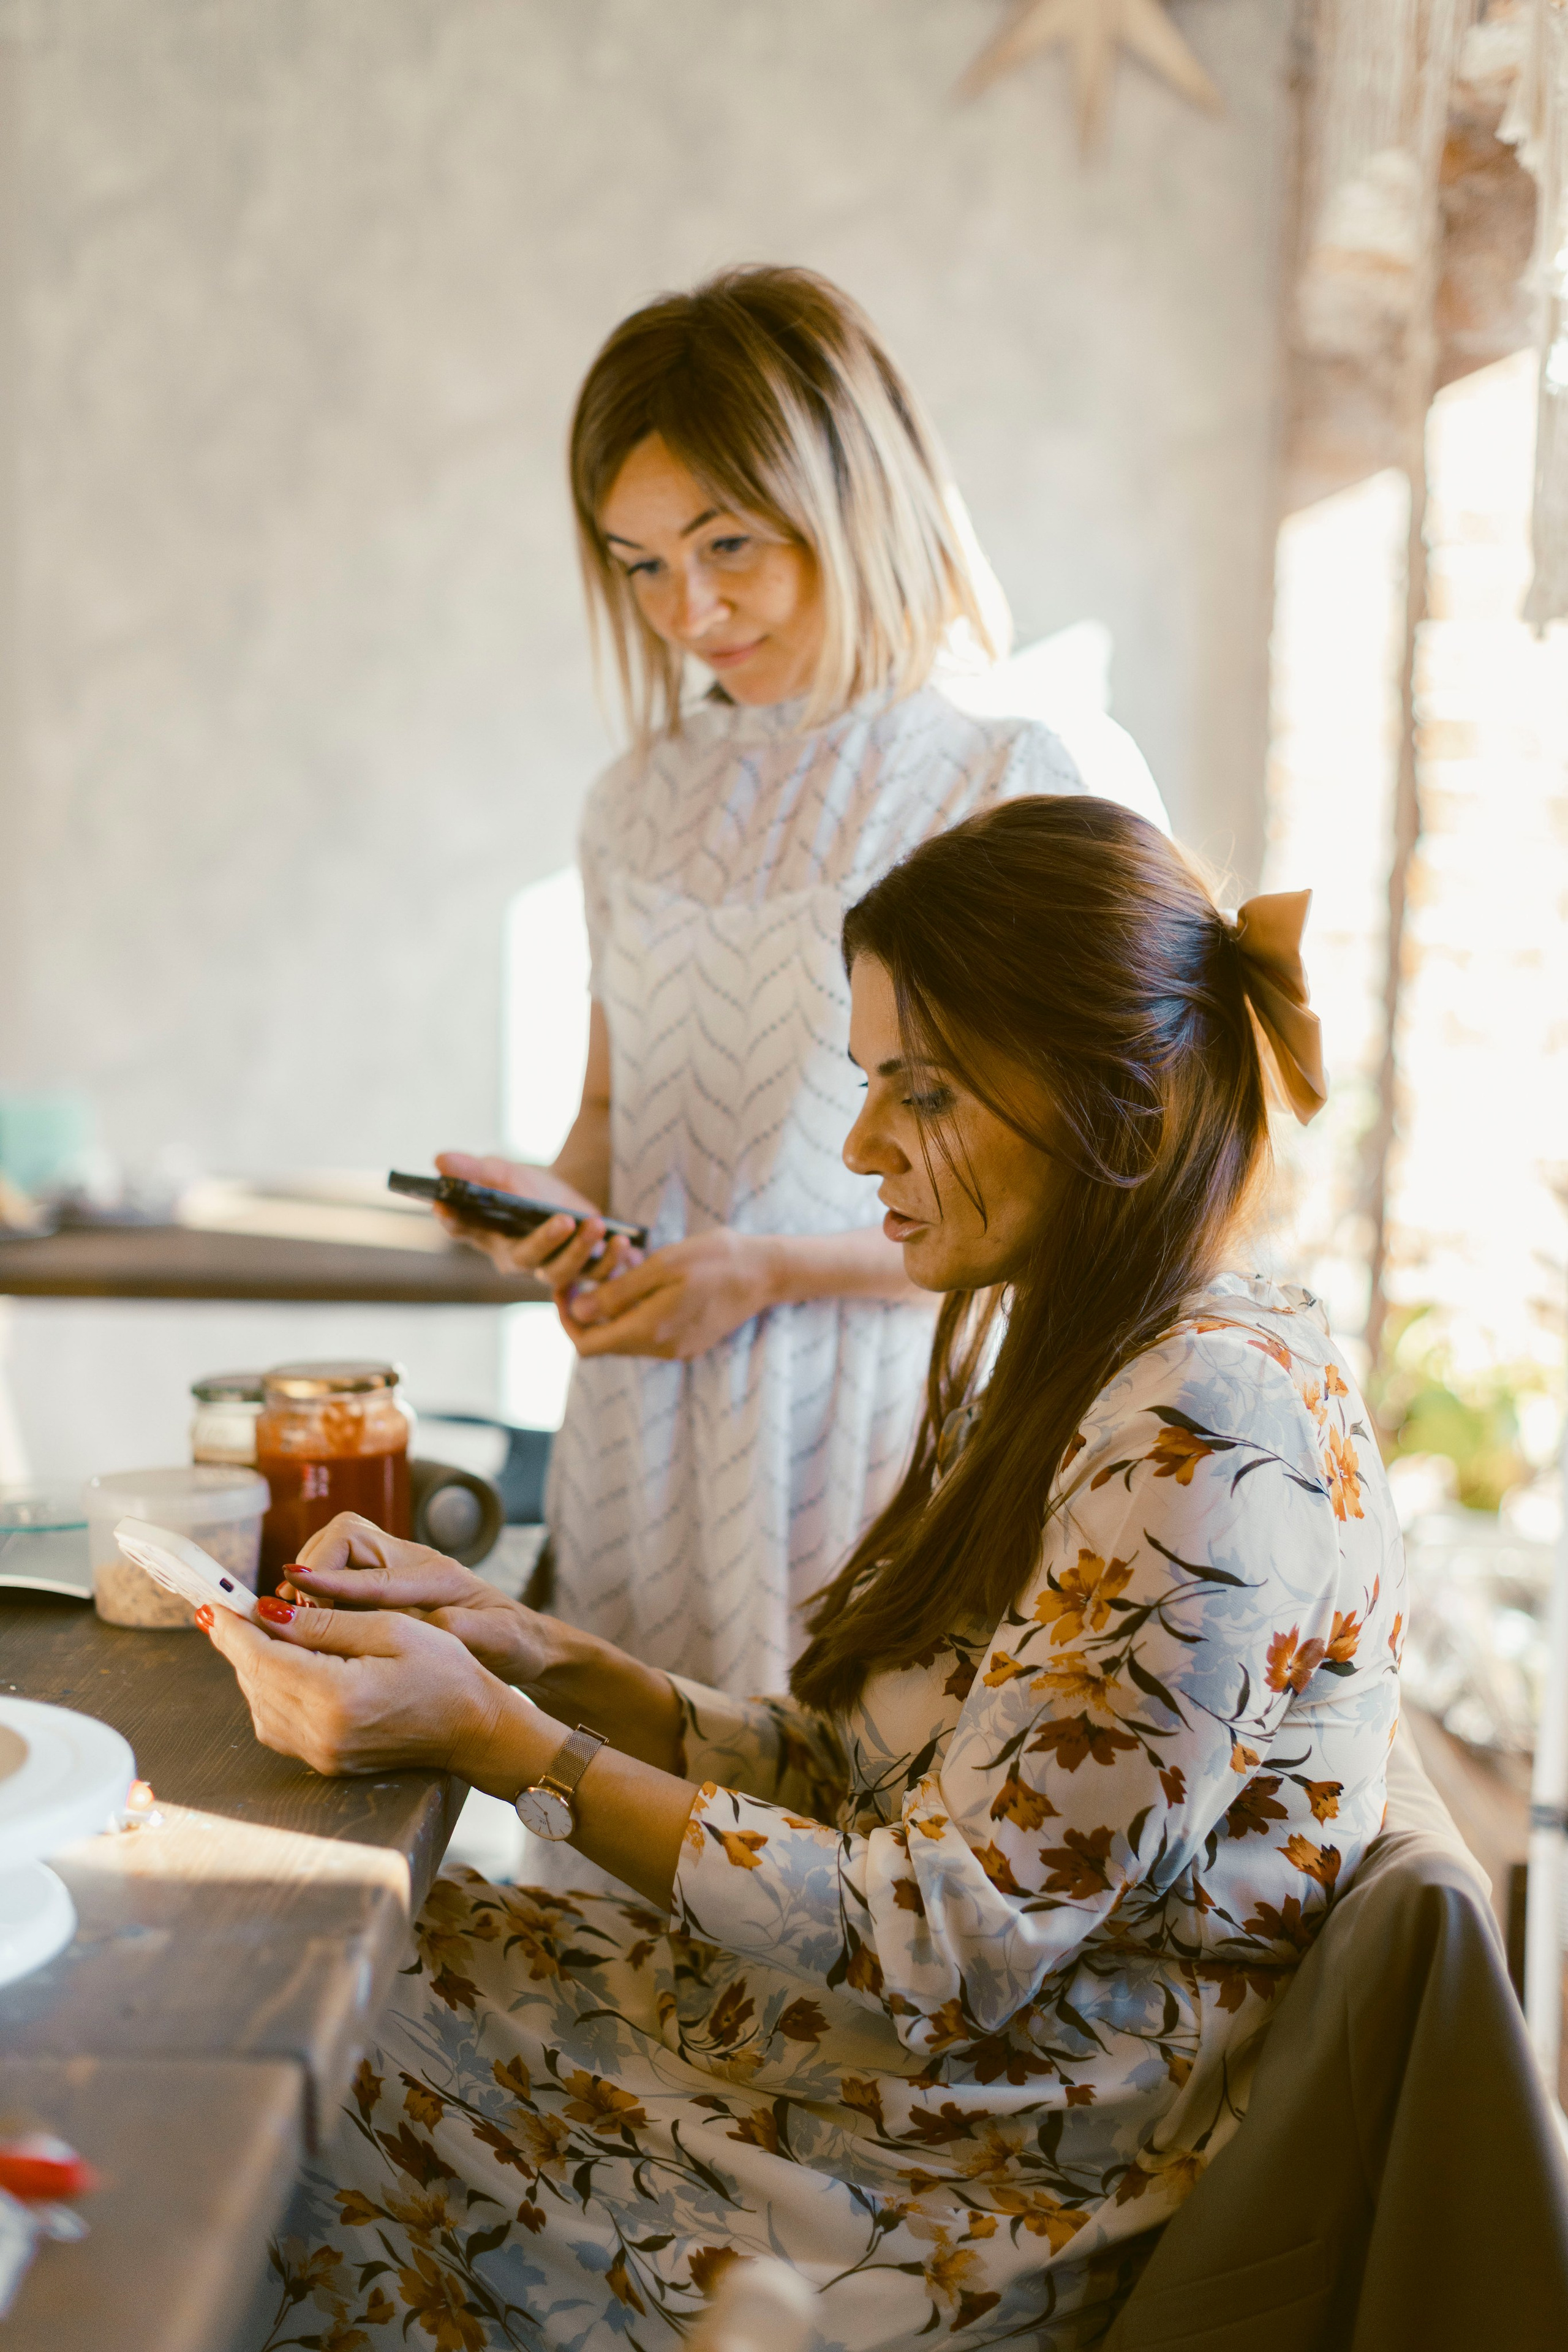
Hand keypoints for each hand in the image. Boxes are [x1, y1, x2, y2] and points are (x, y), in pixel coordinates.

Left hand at [200, 1595, 510, 1781]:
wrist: (474, 1728)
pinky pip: (277, 1725)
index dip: (234, 1629)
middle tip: (228, 1612)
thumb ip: (325, 1622)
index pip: (263, 1658)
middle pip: (255, 1682)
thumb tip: (267, 1613)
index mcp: (338, 1697)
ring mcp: (321, 1754)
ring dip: (252, 1668)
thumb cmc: (445, 1671)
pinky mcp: (325, 1762)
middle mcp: (321, 1733)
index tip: (213, 1605)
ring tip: (255, 1634)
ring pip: (260, 1705)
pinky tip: (280, 1668)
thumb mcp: (391, 1628)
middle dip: (239, 1645)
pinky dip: (269, 1692)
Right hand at [279, 1512, 553, 1687]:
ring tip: (297, 1616)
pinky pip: (340, 1571)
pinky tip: (308, 1618)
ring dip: (312, 1576)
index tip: (294, 1581)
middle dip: (315, 1567)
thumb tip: (434, 1627)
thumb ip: (466, 1632)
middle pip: (346, 1537)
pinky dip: (318, 1588)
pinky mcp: (385, 1585)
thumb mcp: (499, 1642)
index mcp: (437, 1576)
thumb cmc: (510, 1642)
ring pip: (337, 1550)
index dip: (331, 1579)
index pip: (375, 1573)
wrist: (522, 1642)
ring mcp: (396, 1570)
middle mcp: (411, 1563)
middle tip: (299, 1613)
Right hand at [433, 1150, 641, 1294]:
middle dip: (544, 1241)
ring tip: (595, 1224)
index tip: (446, 1207)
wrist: (568, 1201)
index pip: (463, 1229)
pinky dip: (610, 1260)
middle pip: (524, 1258)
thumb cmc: (528, 1190)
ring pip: (562, 1272)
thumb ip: (476, 1170)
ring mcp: (550, 1269)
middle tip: (563, 1220)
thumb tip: (440, 1160)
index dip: (454, 1220)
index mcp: (487, 1235)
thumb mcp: (505, 1173)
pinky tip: (619, 1241)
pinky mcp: (582, 1272)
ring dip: (580, 1251)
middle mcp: (516, 1259)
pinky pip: (596, 1276)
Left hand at [562, 1228, 777, 1360]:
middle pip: (603, 1343)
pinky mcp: (687, 1342)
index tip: (566, 1287)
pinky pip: (647, 1332)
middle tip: (589, 1272)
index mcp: (650, 1330)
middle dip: (588, 1310)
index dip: (566, 1319)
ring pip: (624, 1336)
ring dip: (613, 1308)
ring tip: (621, 1267)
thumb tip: (577, 1312)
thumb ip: (618, 1292)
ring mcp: (675, 1349)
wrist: (766, 1271)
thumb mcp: (662, 1265)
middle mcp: (660, 1349)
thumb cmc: (715, 1259)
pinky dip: (636, 1310)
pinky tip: (646, 1279)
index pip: (587, 1345)